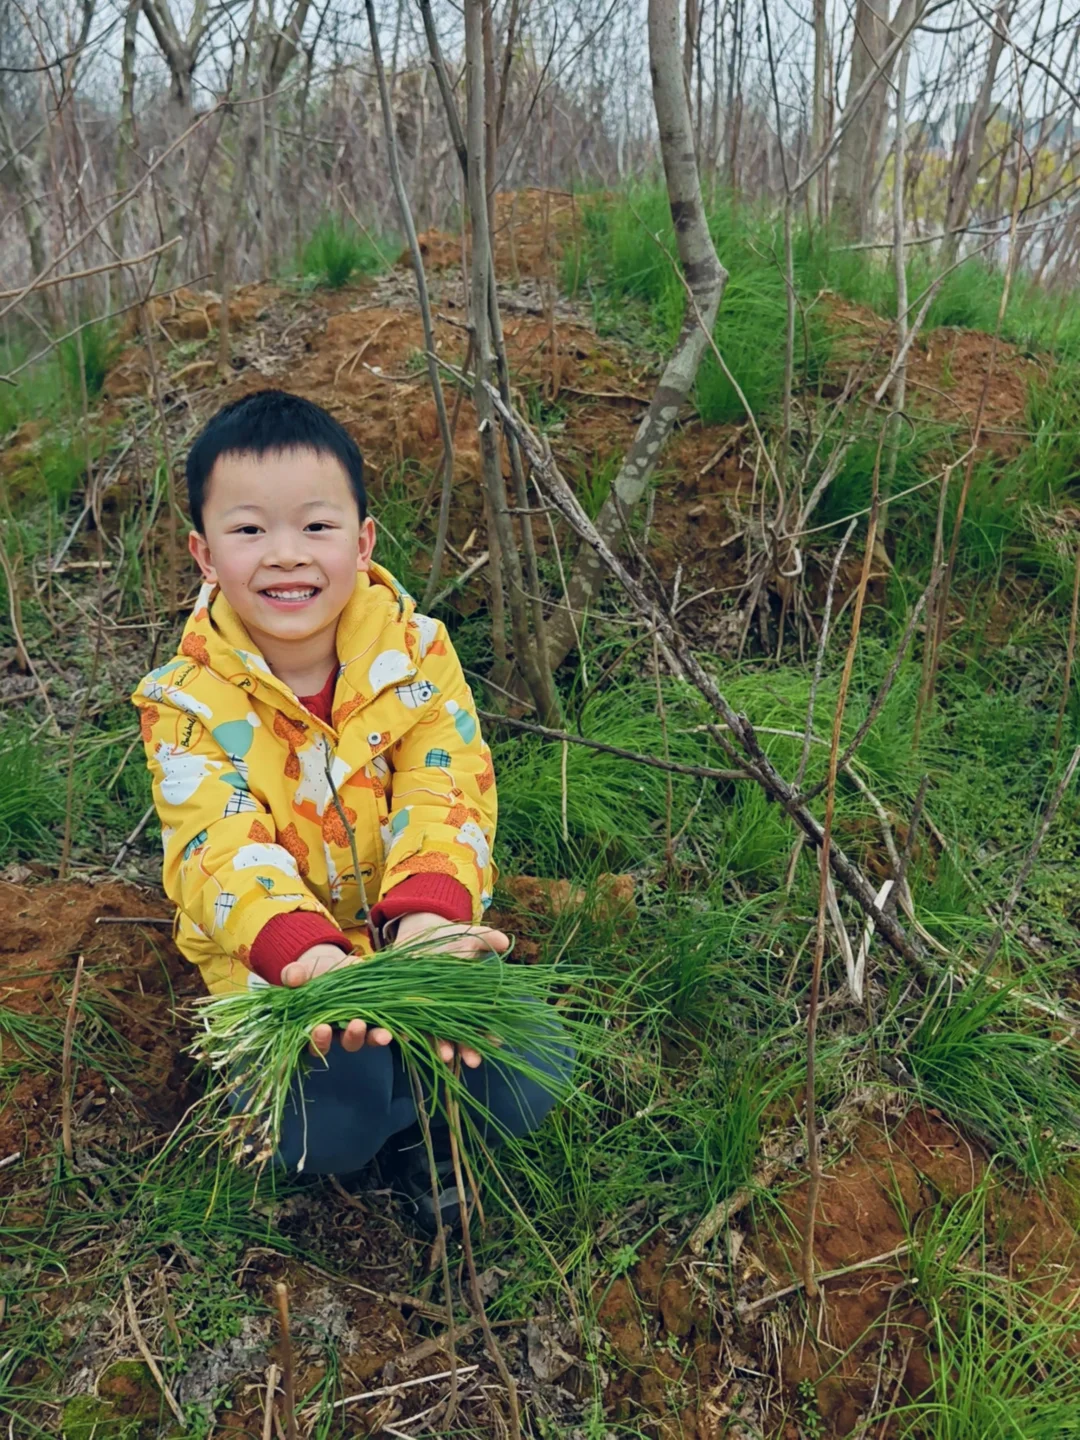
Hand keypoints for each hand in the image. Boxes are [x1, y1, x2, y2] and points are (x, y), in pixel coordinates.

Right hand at [281, 943, 392, 1057]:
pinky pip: (388, 1027)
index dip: (318, 1041)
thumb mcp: (304, 970)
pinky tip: (404, 1030)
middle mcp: (339, 1032)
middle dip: (351, 1037)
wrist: (336, 964)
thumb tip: (291, 977)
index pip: (315, 1044)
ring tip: (383, 1033)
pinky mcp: (378, 1016)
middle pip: (345, 1043)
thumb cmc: (314, 972)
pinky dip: (396, 1030)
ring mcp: (360, 1026)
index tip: (321, 1029)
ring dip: (375, 1037)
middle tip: (355, 1026)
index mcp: (316, 1026)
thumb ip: (295, 974)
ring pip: (368, 1039)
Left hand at [391, 912, 510, 1068]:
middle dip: (467, 1049)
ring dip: (440, 1047)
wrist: (416, 933)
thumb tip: (505, 941)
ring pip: (435, 1036)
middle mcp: (448, 1011)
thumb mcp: (469, 938)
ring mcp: (426, 1012)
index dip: (491, 1034)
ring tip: (445, 1056)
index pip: (484, 1023)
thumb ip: (487, 939)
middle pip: (461, 1036)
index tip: (496, 1042)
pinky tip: (407, 1038)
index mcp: (469, 1000)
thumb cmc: (449, 939)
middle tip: (473, 1061)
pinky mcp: (403, 1007)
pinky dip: (405, 1032)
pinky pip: (403, 1024)